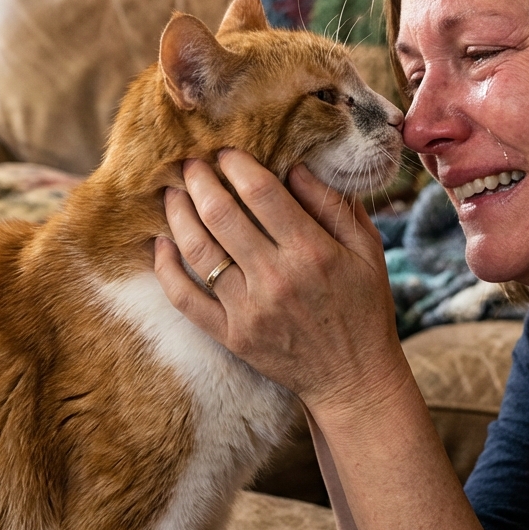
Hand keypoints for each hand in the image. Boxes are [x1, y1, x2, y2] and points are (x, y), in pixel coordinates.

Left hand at [154, 150, 409, 418]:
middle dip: (199, 180)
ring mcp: (248, 310)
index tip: (226, 150)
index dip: (237, 164)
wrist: (353, 378)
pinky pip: (185, 299)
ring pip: (198, 251)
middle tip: (189, 162)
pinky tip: (160, 244)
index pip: (261, 193)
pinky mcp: (230, 336)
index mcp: (312, 252)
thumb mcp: (367, 250)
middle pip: (221, 214)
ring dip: (178, 214)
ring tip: (172, 192)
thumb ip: (333, 205)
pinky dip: (166, 269)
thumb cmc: (364, 307)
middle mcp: (276, 278)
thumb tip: (295, 165)